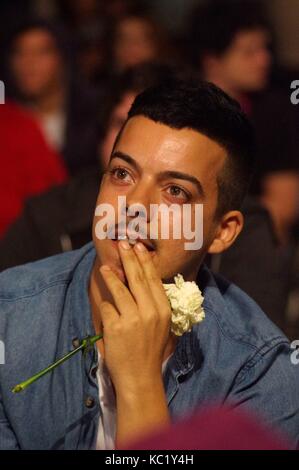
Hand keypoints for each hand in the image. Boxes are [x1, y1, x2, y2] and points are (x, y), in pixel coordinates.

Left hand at [99, 239, 171, 392]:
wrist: (140, 377)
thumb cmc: (150, 350)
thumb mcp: (161, 325)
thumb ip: (153, 304)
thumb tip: (141, 280)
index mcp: (163, 310)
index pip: (153, 279)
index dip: (145, 261)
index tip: (138, 247)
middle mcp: (150, 312)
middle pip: (137, 278)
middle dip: (129, 258)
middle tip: (122, 244)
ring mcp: (133, 319)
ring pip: (120, 289)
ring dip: (112, 275)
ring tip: (105, 266)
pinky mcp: (116, 327)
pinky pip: (108, 307)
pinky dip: (106, 304)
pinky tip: (104, 300)